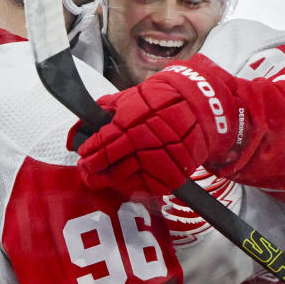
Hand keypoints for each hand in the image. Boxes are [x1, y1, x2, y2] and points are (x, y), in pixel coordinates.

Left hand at [73, 54, 242, 195]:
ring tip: (100, 179)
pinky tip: (124, 183)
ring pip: (126, 179)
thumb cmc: (166, 98)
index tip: (82, 153)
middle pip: (110, 165)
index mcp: (130, 123)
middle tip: (85, 171)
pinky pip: (146, 187)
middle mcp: (143, 144)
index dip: (90, 151)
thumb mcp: (134, 95)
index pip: (102, 143)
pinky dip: (133, 187)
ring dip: (110, 181)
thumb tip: (91, 115)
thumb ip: (111, 107)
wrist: (202, 107)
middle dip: (93, 170)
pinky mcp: (172, 175)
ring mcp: (158, 161)